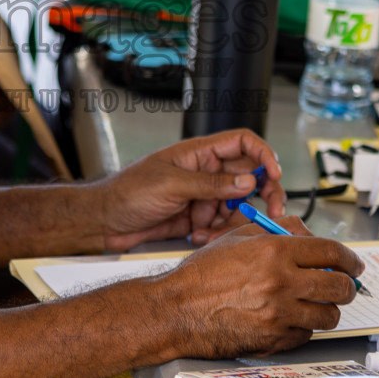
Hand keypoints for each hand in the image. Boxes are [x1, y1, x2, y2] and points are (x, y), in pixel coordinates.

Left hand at [97, 129, 284, 250]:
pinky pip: (220, 225)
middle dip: (261, 195)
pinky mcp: (196, 218)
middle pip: (248, 177)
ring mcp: (201, 196)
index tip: (274, 174)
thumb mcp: (172, 184)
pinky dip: (215, 233)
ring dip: (230, 221)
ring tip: (207, 228)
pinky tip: (196, 235)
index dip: (263, 155)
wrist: (104, 221)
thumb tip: (248, 180)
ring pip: (236, 206)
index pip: (242, 143)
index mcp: (199, 153)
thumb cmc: (128, 191)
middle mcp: (205, 172)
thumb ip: (212, 184)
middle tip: (272, 211)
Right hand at [153, 220, 363, 357]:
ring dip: (327, 308)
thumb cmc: (202, 274)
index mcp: (275, 252)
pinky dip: (305, 326)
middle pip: (340, 287)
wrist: (177, 310)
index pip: (332, 252)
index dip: (350, 258)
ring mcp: (280, 315)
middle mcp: (281, 283)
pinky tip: (291, 316)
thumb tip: (308, 234)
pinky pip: (307, 335)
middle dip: (347, 285)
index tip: (353, 264)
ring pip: (329, 315)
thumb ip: (278, 230)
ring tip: (314, 302)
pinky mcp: (274, 341)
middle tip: (342, 284)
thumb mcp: (238, 236)